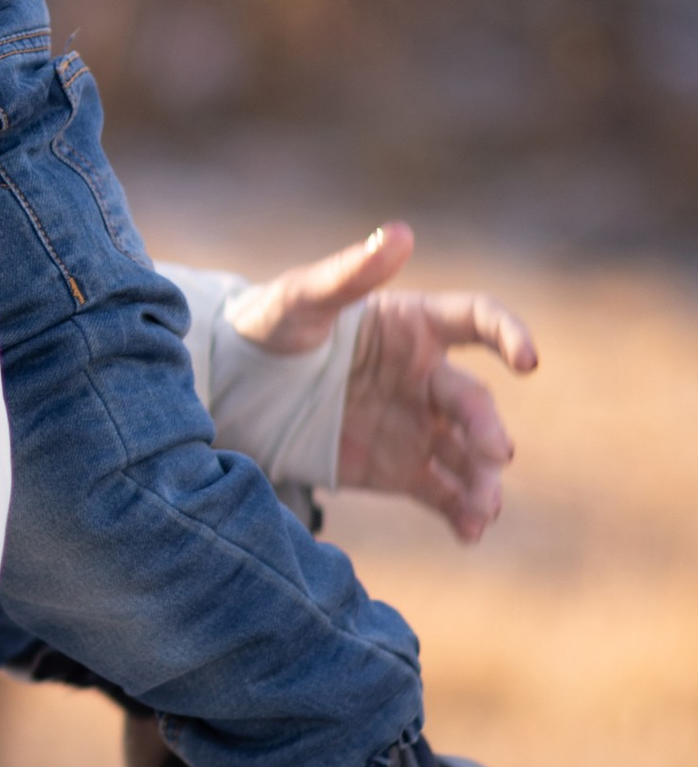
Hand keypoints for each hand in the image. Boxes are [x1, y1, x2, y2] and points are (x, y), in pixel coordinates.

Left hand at [224, 222, 538, 543]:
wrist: (239, 388)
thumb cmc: (271, 326)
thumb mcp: (302, 298)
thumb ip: (349, 273)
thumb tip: (398, 233)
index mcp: (414, 325)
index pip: (478, 320)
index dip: (509, 334)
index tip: (528, 360)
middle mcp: (426, 375)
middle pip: (473, 401)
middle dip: (488, 428)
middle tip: (495, 455)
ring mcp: (417, 425)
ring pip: (466, 453)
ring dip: (483, 480)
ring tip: (484, 509)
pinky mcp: (400, 468)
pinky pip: (442, 492)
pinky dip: (460, 512)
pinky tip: (470, 533)